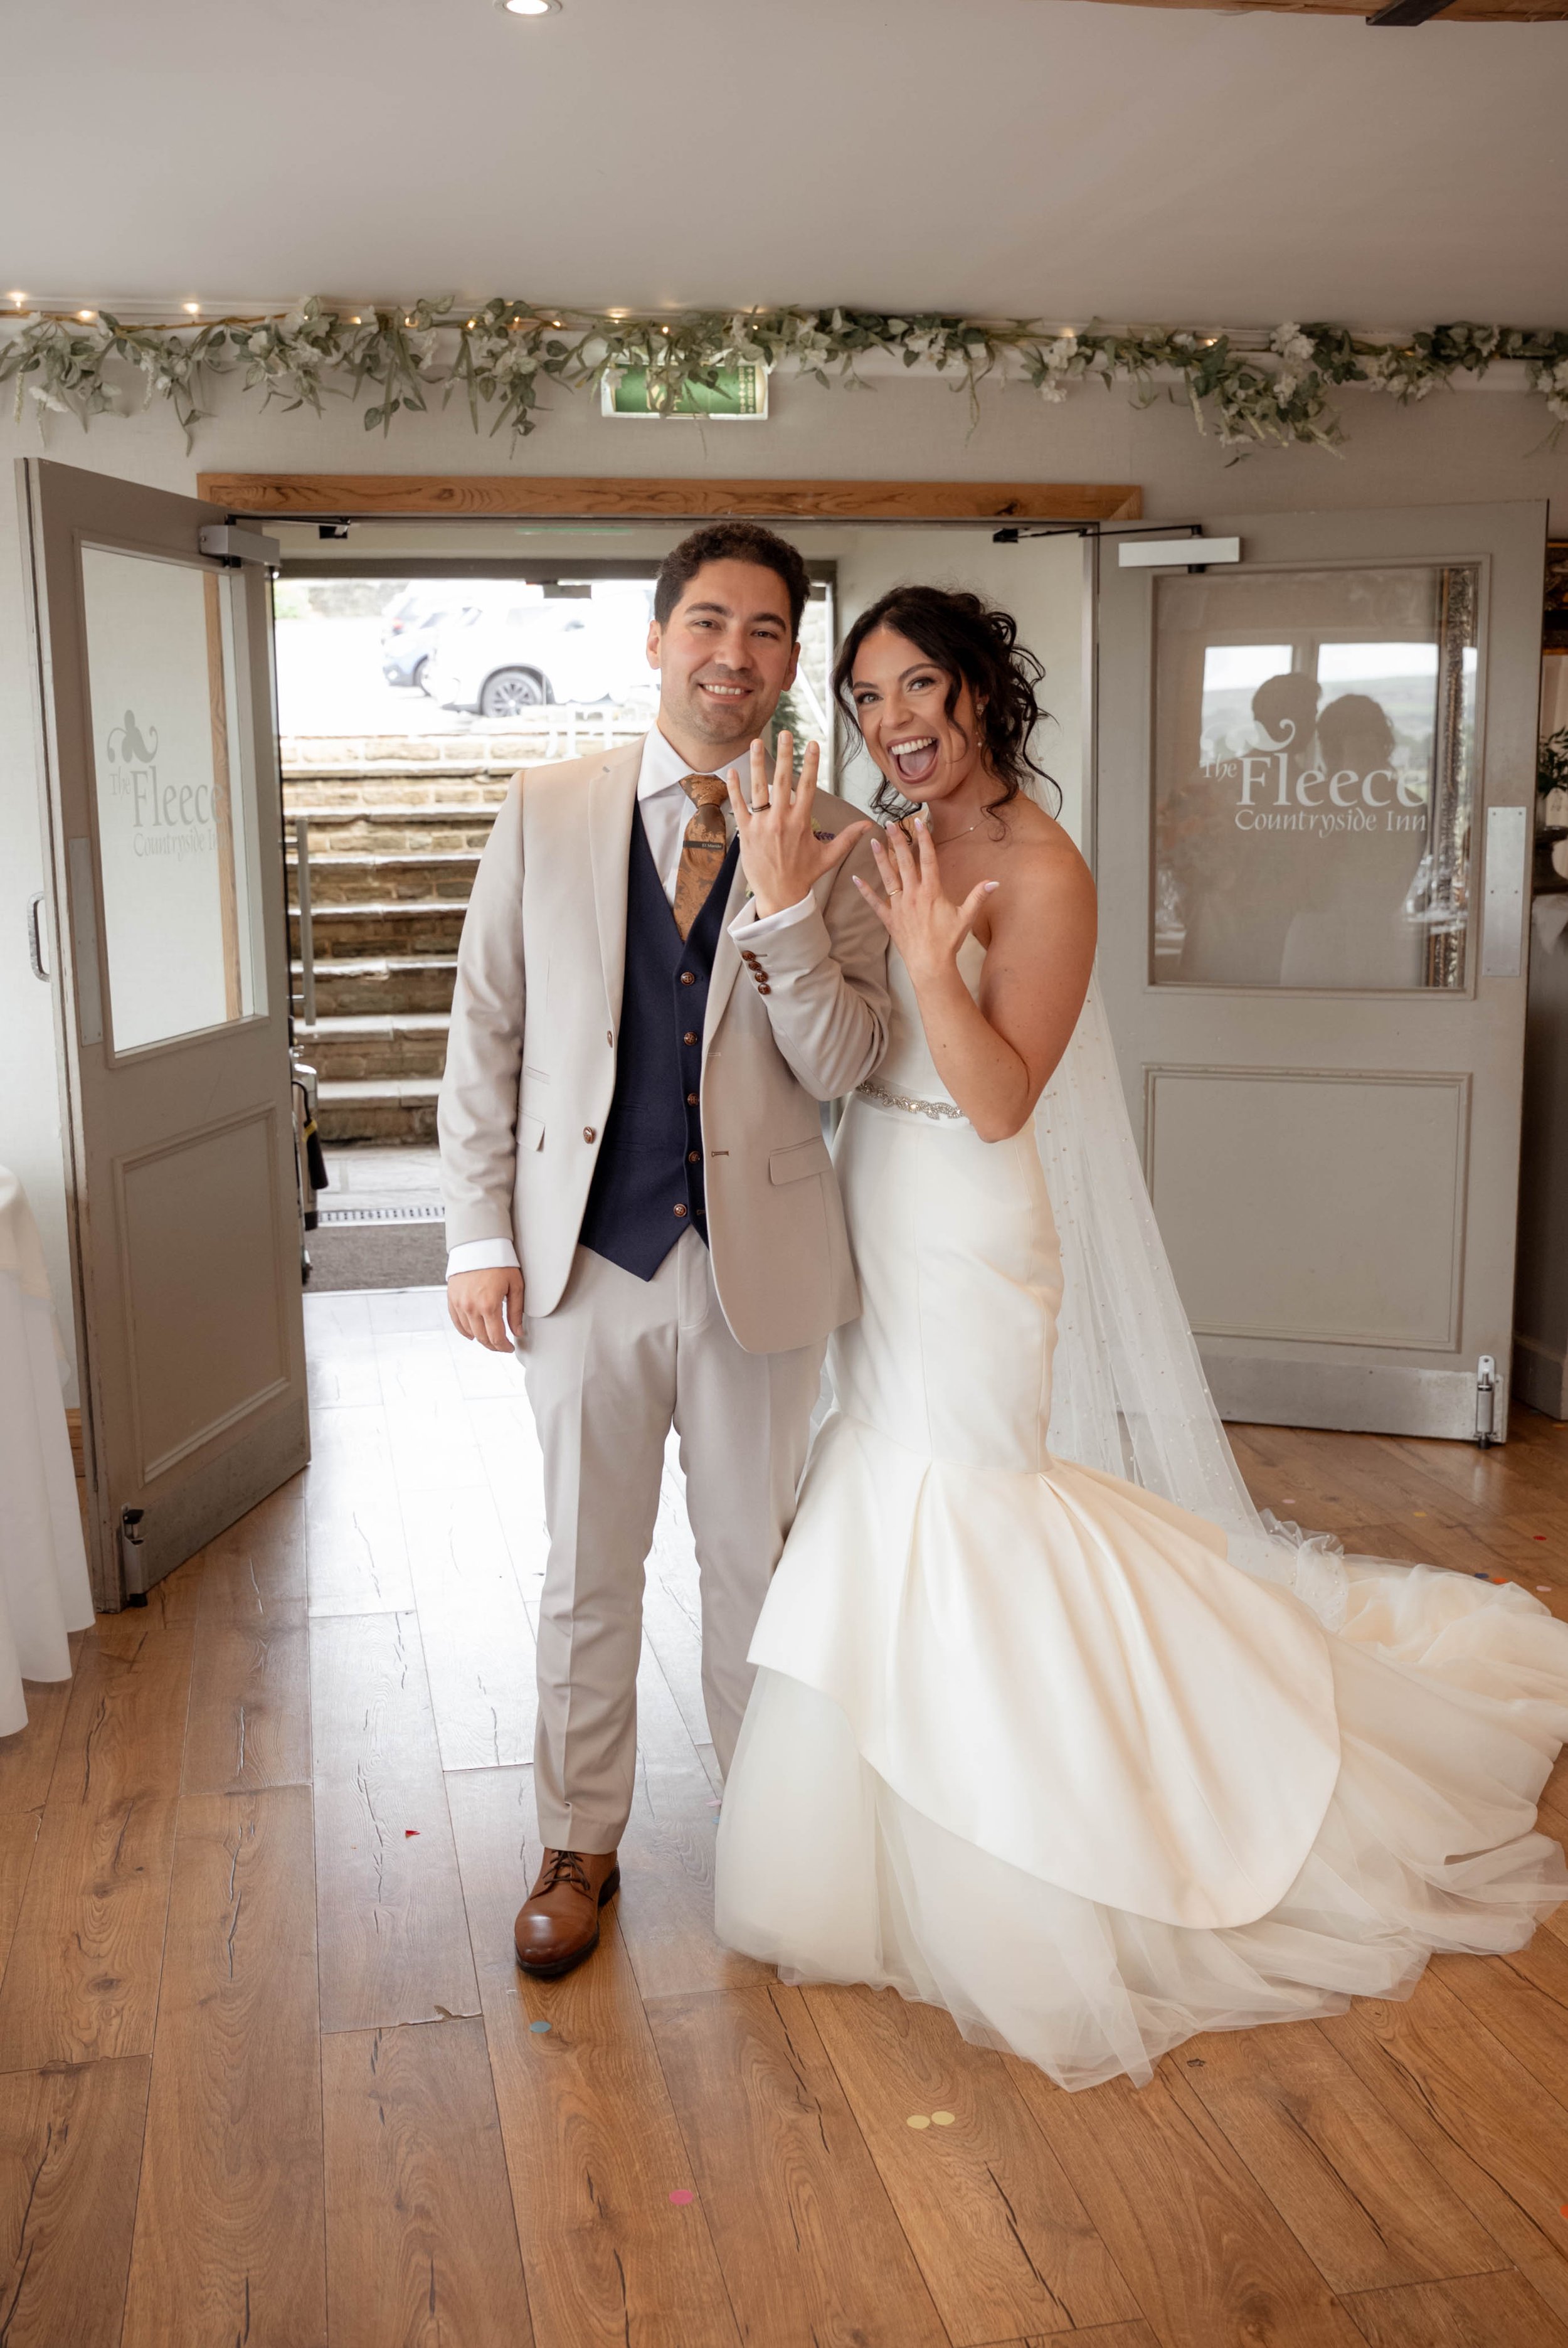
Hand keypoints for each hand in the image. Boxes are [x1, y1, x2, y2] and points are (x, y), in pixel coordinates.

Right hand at [448, 1266, 523, 1352]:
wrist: (479, 1245)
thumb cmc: (500, 1263)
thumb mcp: (516, 1286)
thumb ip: (516, 1312)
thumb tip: (518, 1332)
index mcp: (489, 1305)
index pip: (496, 1337)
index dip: (504, 1347)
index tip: (510, 1348)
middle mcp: (471, 1307)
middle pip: (482, 1338)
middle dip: (494, 1346)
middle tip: (502, 1346)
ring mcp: (459, 1303)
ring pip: (469, 1332)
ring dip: (481, 1339)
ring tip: (491, 1338)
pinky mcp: (451, 1298)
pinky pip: (457, 1322)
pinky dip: (465, 1331)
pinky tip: (473, 1334)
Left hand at [726, 735, 871, 918]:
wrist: (779, 896)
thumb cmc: (804, 876)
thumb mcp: (829, 857)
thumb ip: (848, 838)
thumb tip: (869, 826)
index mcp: (801, 822)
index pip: (808, 786)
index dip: (810, 763)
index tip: (812, 743)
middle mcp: (781, 820)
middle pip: (782, 780)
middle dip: (784, 754)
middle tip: (785, 732)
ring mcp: (761, 825)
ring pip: (758, 788)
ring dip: (757, 763)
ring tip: (756, 742)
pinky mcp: (746, 832)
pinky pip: (739, 806)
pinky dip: (735, 789)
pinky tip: (733, 772)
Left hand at [854, 817, 996, 982]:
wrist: (930, 964)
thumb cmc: (948, 941)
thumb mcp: (966, 917)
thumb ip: (978, 897)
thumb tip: (994, 882)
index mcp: (931, 891)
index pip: (928, 859)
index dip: (924, 839)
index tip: (919, 822)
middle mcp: (913, 894)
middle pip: (904, 862)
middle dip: (897, 841)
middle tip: (890, 823)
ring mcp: (899, 906)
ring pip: (888, 877)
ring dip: (880, 858)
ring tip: (873, 841)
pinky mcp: (890, 919)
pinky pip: (875, 903)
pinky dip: (865, 891)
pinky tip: (855, 878)